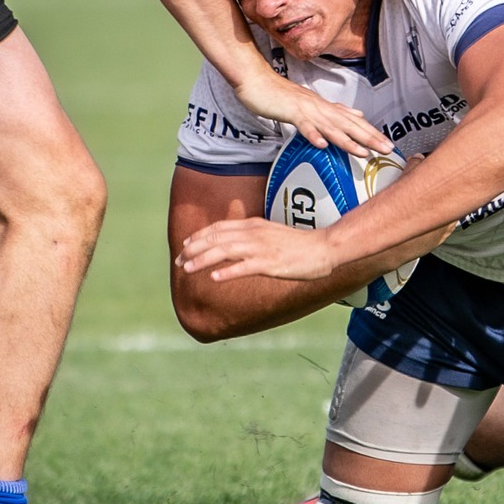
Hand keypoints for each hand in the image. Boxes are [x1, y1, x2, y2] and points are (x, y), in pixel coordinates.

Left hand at [177, 217, 338, 281]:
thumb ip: (253, 237)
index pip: (219, 227)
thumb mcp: (272, 234)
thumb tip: (235, 245)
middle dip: (194, 249)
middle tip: (179, 260)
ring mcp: (262, 248)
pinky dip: (227, 271)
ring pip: (225, 251)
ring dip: (203, 260)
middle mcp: (254, 234)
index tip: (185, 246)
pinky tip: (214, 278)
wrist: (324, 248)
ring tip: (187, 269)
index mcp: (254, 225)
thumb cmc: (300, 245)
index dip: (199, 236)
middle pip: (217, 238)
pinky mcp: (271, 263)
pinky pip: (244, 267)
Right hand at [232, 69, 390, 155]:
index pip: (354, 121)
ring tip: (363, 152)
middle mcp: (321, 107)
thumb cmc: (281, 96)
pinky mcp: (290, 112)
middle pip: (349, 124)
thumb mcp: (311, 104)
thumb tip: (357, 113)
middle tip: (387, 149)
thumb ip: (333, 110)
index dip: (372, 133)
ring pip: (331, 126)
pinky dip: (313, 135)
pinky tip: (322, 145)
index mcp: (326, 107)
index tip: (389, 145)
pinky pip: (303, 125)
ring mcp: (306, 109)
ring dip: (347, 140)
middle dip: (369, 137)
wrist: (257, 81)